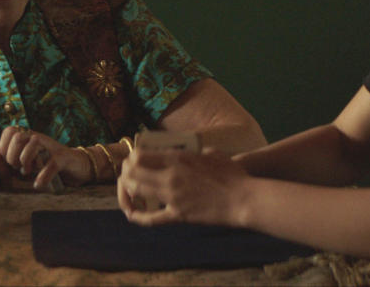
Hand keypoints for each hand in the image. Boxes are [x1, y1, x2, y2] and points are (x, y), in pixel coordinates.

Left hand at [0, 126, 92, 188]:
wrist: (77, 166)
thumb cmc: (48, 165)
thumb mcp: (29, 161)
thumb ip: (15, 161)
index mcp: (29, 136)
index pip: (9, 131)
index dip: (4, 148)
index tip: (8, 162)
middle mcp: (39, 137)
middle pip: (17, 137)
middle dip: (12, 156)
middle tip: (18, 168)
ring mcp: (52, 146)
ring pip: (32, 144)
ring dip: (26, 161)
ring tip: (29, 172)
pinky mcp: (63, 157)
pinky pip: (50, 164)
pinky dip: (42, 176)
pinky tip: (39, 184)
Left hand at [117, 147, 250, 226]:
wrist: (243, 199)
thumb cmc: (233, 175)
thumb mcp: (212, 153)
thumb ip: (195, 151)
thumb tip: (188, 153)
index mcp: (178, 158)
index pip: (140, 154)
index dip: (132, 157)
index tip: (134, 161)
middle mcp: (170, 175)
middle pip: (132, 171)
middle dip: (126, 173)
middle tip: (127, 176)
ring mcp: (172, 196)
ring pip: (136, 190)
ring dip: (128, 190)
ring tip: (129, 192)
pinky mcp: (178, 215)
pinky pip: (150, 218)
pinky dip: (137, 216)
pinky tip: (131, 214)